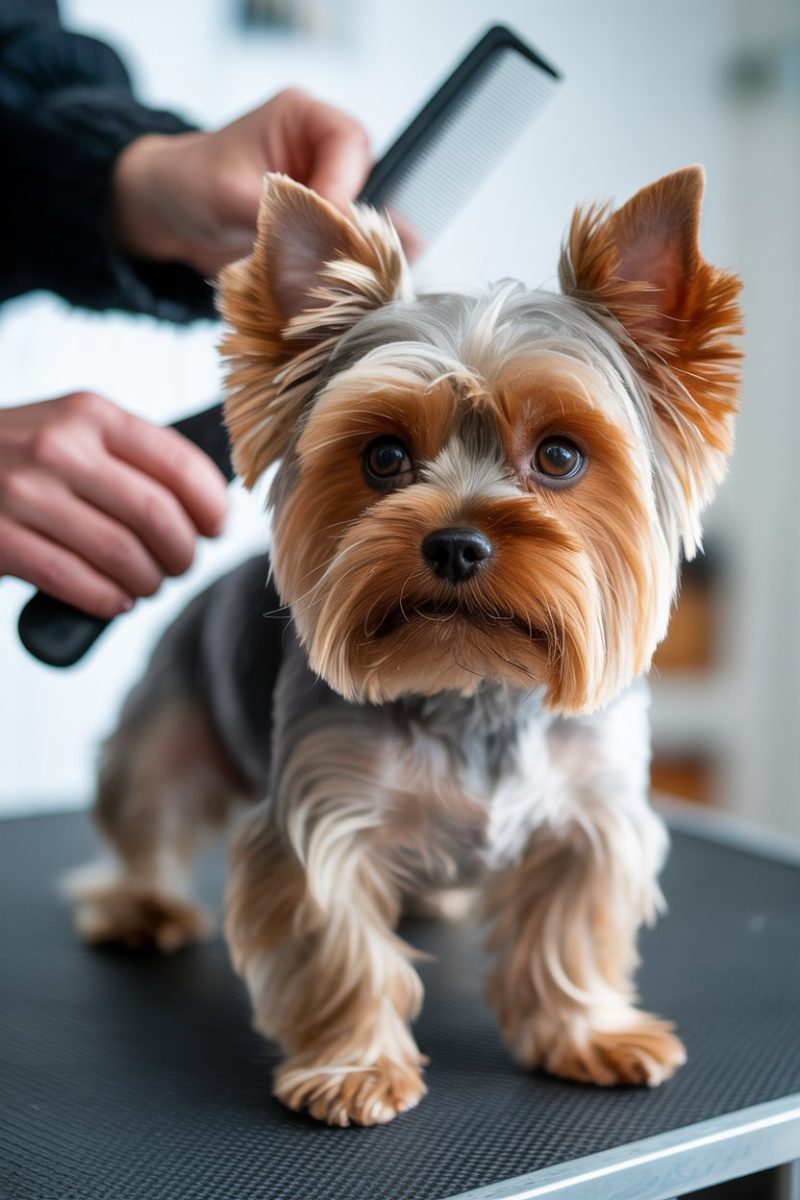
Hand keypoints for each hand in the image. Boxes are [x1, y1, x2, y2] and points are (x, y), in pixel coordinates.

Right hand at [0, 393, 228, 617]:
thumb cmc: (19, 457)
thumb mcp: (72, 430)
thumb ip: (131, 456)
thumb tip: (209, 506)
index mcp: (91, 413)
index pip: (179, 463)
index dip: (211, 506)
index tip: (215, 529)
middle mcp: (59, 446)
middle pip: (157, 515)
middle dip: (182, 553)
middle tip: (179, 566)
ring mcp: (24, 492)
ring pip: (121, 554)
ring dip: (148, 582)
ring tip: (145, 585)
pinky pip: (76, 580)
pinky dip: (107, 599)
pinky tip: (113, 600)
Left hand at [113, 89, 371, 274]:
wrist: (170, 214)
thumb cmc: (190, 184)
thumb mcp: (231, 197)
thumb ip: (282, 218)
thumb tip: (330, 248)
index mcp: (304, 118)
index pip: (349, 144)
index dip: (344, 188)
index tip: (328, 228)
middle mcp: (323, 149)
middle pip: (370, 182)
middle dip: (357, 223)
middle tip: (344, 260)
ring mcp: (327, 188)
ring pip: (367, 218)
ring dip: (360, 250)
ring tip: (359, 279)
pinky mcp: (323, 223)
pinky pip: (351, 244)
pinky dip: (349, 267)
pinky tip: (350, 289)